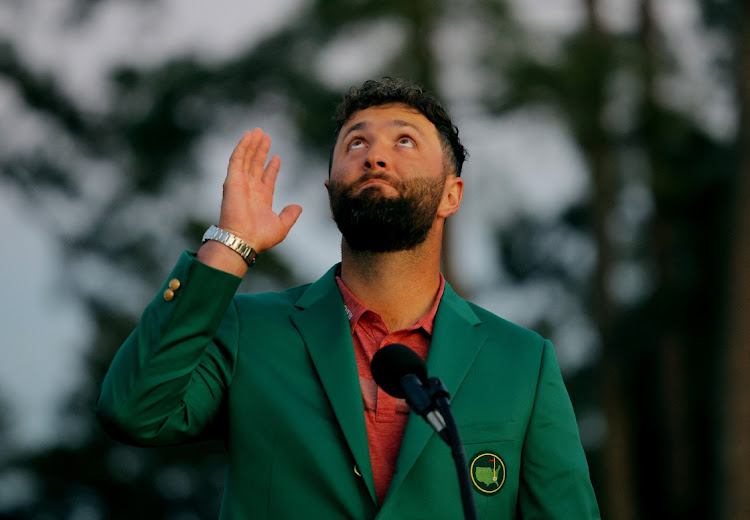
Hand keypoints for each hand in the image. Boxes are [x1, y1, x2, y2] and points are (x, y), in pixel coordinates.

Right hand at [198, 129, 301, 273]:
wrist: (244, 240)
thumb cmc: (260, 237)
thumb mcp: (281, 226)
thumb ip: (290, 215)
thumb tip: (298, 206)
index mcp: (262, 199)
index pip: (267, 178)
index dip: (272, 167)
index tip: (277, 157)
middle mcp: (250, 189)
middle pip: (256, 165)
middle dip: (261, 150)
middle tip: (266, 136)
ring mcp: (240, 183)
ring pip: (247, 159)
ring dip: (252, 144)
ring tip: (258, 131)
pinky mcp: (232, 180)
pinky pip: (237, 159)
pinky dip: (242, 147)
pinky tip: (248, 136)